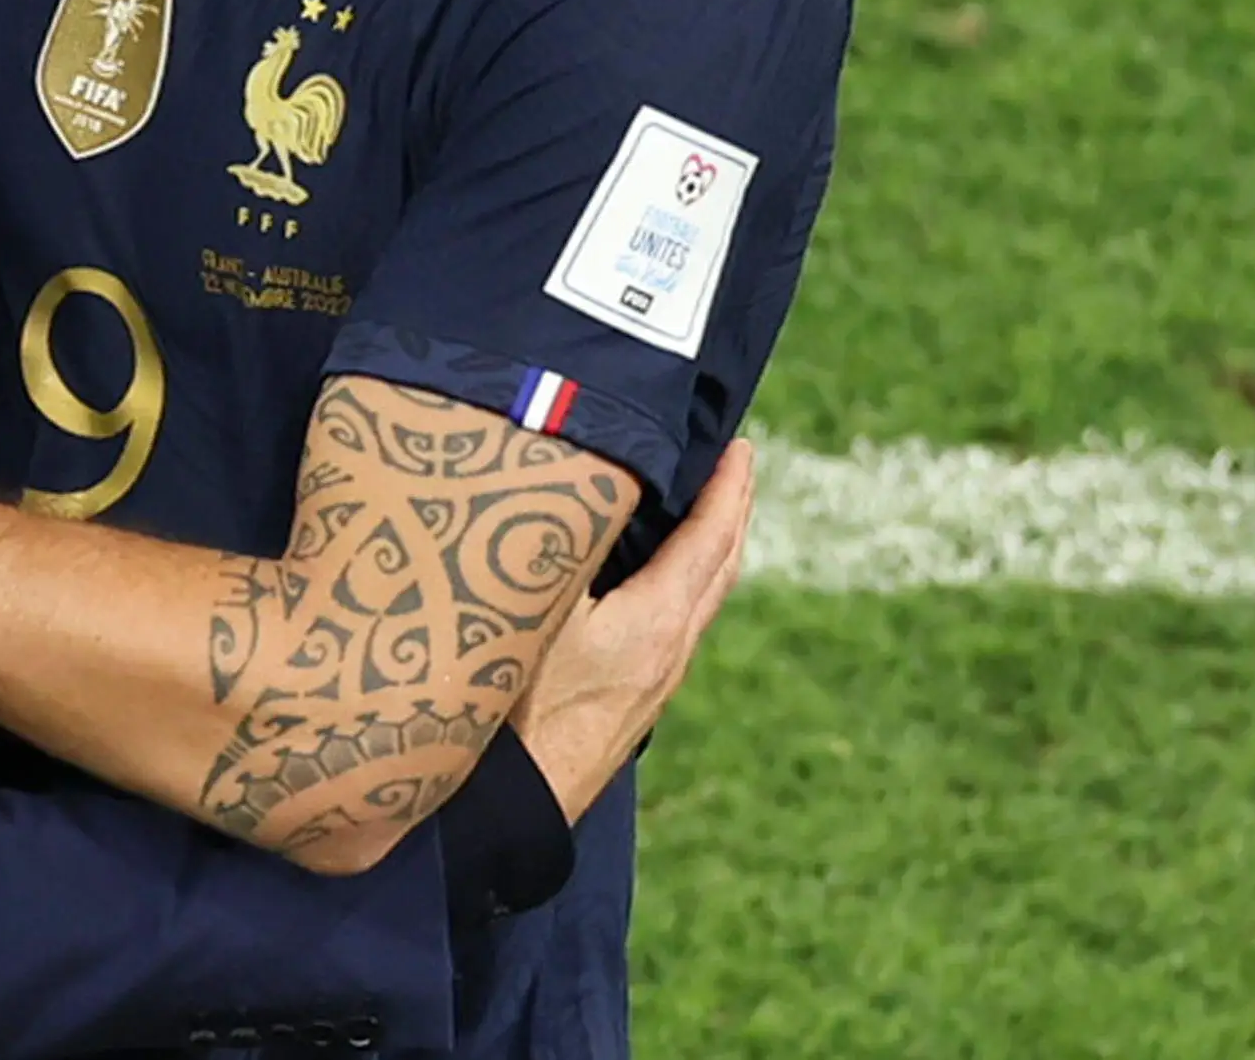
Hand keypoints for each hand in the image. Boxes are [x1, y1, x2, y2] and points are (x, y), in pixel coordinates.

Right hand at [508, 438, 754, 821]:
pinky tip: (658, 580)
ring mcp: (654, 683)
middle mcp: (669, 652)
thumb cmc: (515, 708)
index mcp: (657, 621)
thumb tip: (581, 487)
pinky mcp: (632, 702)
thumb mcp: (537, 610)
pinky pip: (679, 623)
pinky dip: (687, 580)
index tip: (741, 446)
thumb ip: (564, 548)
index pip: (708, 540)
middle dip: (733, 511)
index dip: (726, 489)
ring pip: (703, 600)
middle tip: (737, 464)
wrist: (512, 809)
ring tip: (707, 510)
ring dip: (714, 547)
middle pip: (722, 569)